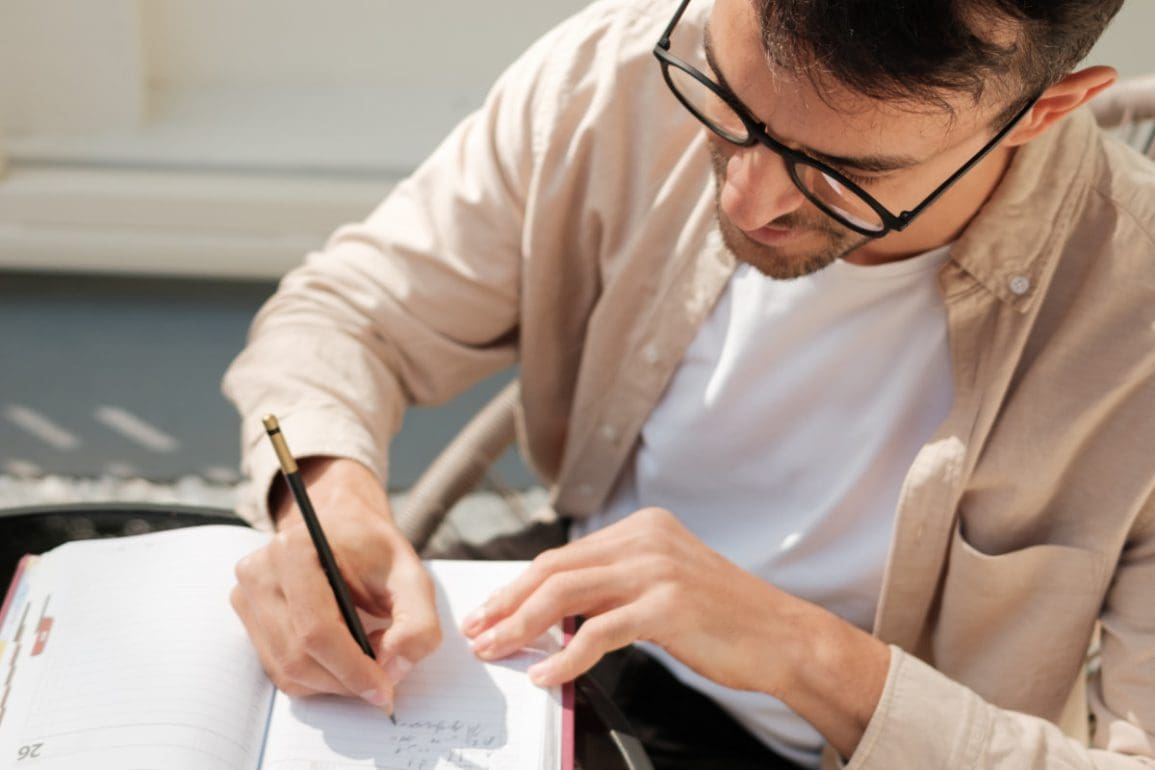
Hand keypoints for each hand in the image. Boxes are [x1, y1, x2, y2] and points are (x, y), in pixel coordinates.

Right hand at [231, 457, 440, 712]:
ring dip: (333, 681)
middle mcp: (260, 571)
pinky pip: (280, 668)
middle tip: (383, 678)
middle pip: (300, 656)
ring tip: (365, 657)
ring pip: (288, 669)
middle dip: (346, 679)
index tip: (383, 689)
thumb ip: (417, 622)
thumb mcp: (412, 576)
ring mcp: (246, 594)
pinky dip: (316, 676)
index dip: (352, 669)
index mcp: (296, 548)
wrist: (341, 527)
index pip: (317, 629)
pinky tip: (341, 655)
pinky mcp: (247, 616)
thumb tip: (394, 668)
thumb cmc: (374, 550)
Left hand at [461, 507, 794, 690]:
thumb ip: (614, 587)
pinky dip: (564, 658)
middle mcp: (646, 538)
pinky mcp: (668, 605)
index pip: (562, 555)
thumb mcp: (663, 586)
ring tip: (495, 651)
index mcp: (642, 528)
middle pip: (554, 569)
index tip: (488, 610)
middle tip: (476, 631)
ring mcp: (658, 569)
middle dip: (506, 603)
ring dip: (521, 627)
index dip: (518, 585)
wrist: (784, 637)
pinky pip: (597, 633)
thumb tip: (552, 612)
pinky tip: (545, 677)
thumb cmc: (722, 619)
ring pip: (566, 595)